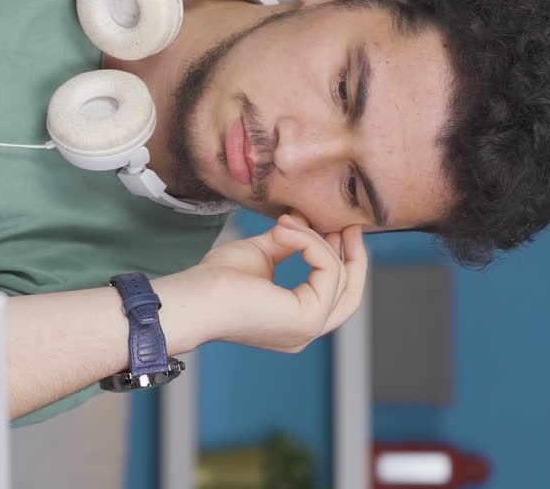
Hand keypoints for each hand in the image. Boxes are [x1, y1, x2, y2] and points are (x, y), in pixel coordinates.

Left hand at [186, 213, 367, 352]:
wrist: (193, 297)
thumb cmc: (215, 281)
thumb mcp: (261, 254)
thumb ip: (289, 242)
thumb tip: (308, 218)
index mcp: (295, 321)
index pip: (336, 294)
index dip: (342, 261)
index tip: (337, 229)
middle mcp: (306, 331)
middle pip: (352, 295)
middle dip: (356, 258)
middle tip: (350, 226)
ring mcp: (309, 329)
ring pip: (341, 278)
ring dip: (317, 241)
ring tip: (288, 224)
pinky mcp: (306, 319)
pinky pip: (329, 272)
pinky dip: (311, 244)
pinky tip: (285, 232)